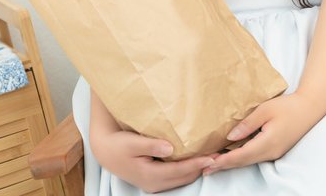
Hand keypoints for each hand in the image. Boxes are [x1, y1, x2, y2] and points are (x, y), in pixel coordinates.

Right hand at [88, 125, 213, 192]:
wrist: (106, 151)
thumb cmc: (119, 144)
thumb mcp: (132, 142)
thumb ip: (151, 145)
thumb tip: (169, 148)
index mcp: (150, 175)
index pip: (179, 171)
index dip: (197, 164)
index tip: (212, 156)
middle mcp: (154, 183)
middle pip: (184, 177)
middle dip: (202, 167)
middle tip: (219, 154)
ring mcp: (154, 184)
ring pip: (182, 178)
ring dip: (197, 168)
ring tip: (212, 156)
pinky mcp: (155, 180)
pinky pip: (177, 176)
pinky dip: (188, 168)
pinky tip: (196, 158)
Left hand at [203, 92, 323, 173]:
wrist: (310, 108)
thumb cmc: (288, 106)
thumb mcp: (265, 110)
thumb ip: (247, 124)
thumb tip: (230, 137)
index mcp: (267, 143)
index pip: (240, 156)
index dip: (223, 160)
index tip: (208, 163)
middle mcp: (270, 152)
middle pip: (243, 162)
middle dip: (224, 165)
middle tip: (205, 168)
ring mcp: (274, 153)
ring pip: (249, 161)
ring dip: (232, 162)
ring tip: (215, 163)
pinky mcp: (276, 150)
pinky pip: (255, 157)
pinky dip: (242, 158)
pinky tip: (233, 155)